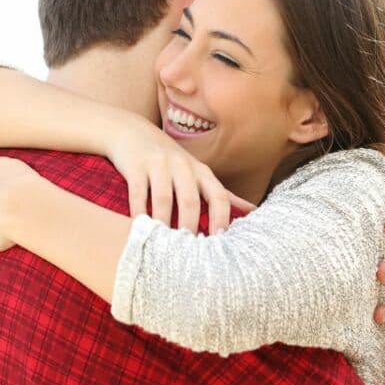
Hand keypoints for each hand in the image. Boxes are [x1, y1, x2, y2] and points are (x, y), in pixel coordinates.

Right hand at [107, 116, 255, 234]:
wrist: (131, 131)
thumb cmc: (169, 159)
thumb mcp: (198, 173)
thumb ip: (223, 194)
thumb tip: (254, 211)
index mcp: (202, 172)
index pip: (219, 197)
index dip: (221, 219)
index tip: (220, 242)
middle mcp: (183, 166)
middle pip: (191, 201)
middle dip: (190, 227)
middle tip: (188, 253)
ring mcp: (159, 164)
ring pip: (164, 199)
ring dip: (164, 223)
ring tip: (163, 246)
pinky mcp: (136, 165)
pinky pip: (138, 192)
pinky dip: (139, 212)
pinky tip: (140, 228)